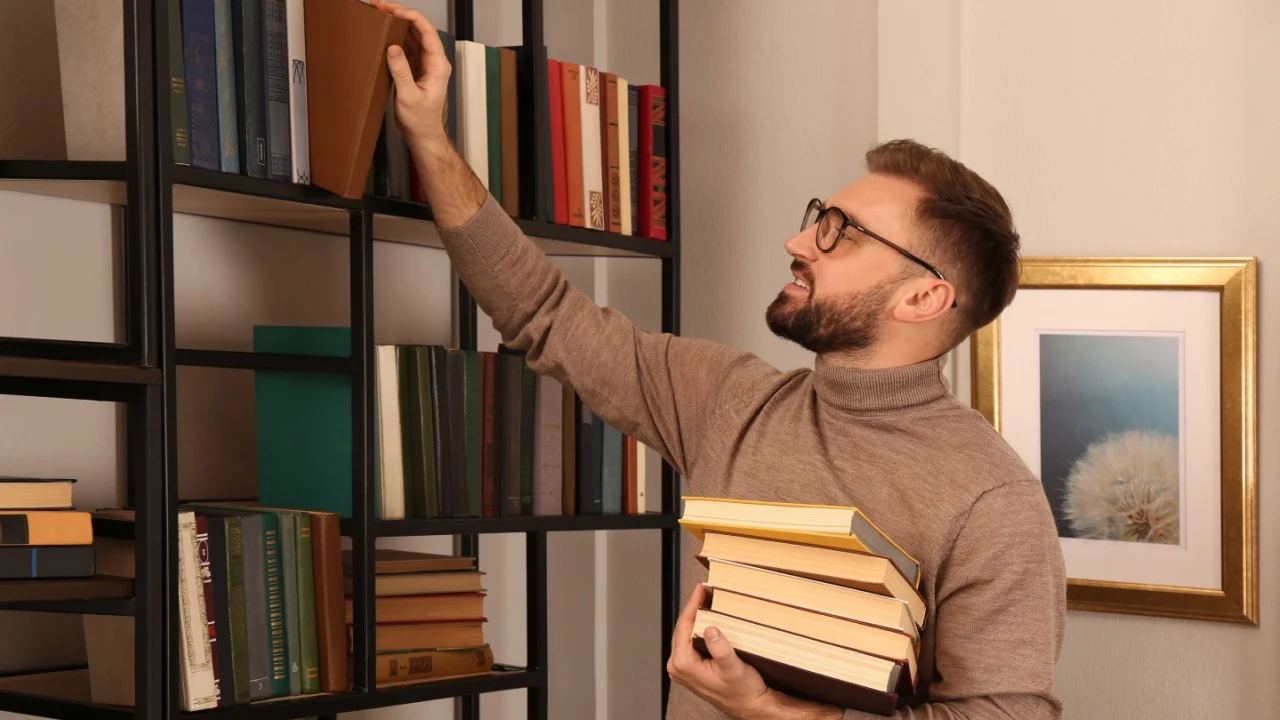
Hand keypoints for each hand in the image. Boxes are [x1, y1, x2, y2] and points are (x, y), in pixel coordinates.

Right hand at [370, 0, 451, 154]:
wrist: (422, 134)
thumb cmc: (421, 120)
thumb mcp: (408, 97)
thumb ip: (401, 71)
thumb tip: (393, 48)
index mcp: (438, 65)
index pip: (427, 32)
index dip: (410, 16)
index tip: (393, 10)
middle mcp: (433, 61)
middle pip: (419, 29)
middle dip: (400, 14)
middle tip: (379, 6)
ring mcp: (424, 63)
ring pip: (411, 36)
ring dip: (396, 24)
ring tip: (378, 14)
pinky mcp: (415, 68)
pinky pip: (406, 47)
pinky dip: (394, 37)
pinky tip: (383, 32)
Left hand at [666, 583, 769, 717]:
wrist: (749, 706)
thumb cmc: (743, 691)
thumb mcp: (733, 668)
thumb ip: (721, 648)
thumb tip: (709, 628)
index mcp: (684, 664)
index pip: (684, 626)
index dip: (693, 604)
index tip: (701, 589)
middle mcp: (678, 667)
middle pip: (682, 628)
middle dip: (693, 608)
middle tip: (704, 590)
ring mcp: (682, 669)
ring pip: (685, 634)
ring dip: (695, 617)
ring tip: (705, 600)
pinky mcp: (690, 669)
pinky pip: (689, 642)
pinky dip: (697, 629)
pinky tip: (706, 620)